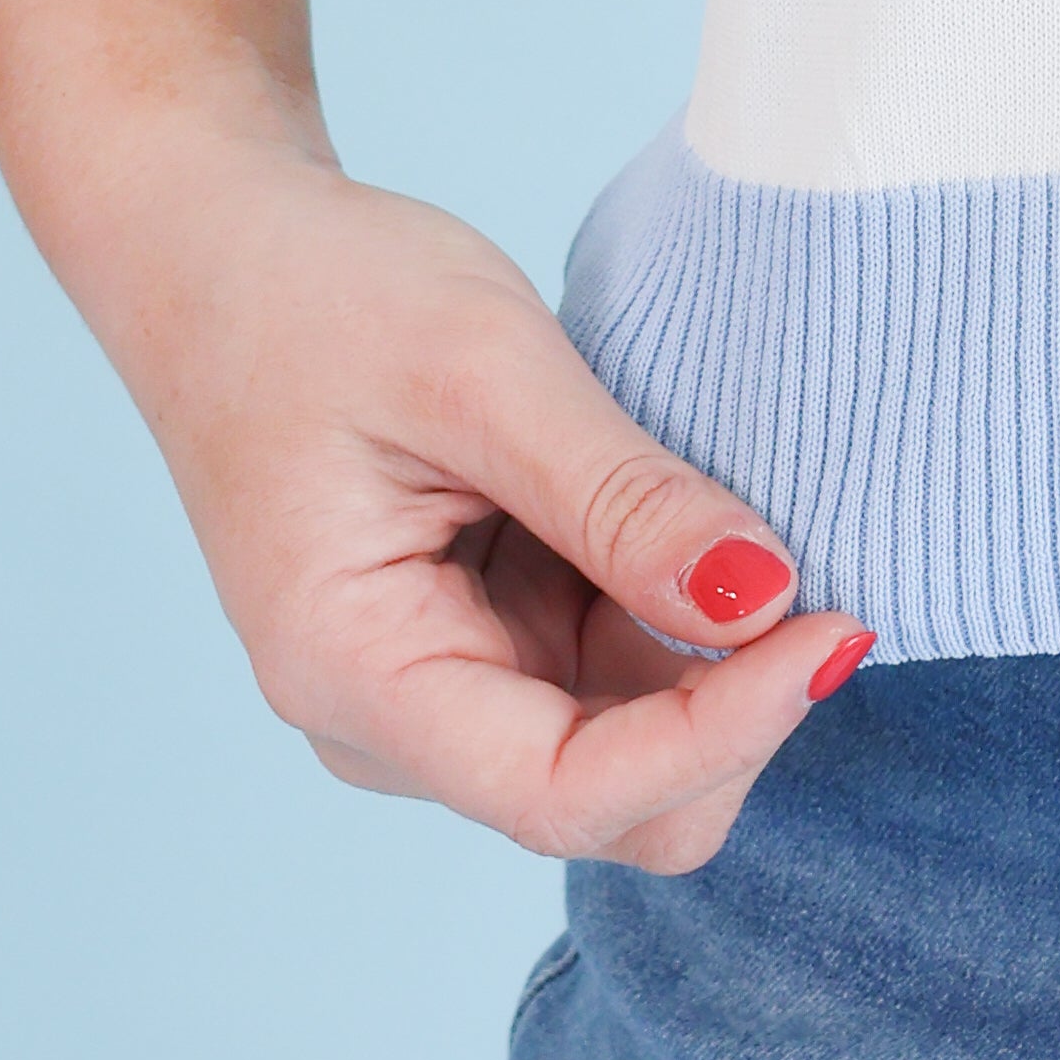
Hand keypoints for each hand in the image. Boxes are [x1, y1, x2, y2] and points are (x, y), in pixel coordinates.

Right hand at [53, 107, 863, 868]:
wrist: (223, 255)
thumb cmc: (318, 296)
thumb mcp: (480, 368)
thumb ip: (621, 494)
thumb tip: (765, 597)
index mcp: (356, 676)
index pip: (567, 791)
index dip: (722, 733)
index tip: (836, 625)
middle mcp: (395, 723)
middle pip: (616, 803)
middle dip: (733, 713)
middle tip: (822, 574)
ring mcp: (444, 691)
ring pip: (636, 749)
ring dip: (718, 665)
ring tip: (748, 520)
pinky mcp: (487, 645)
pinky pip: (619, 676)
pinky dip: (686, 620)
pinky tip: (704, 523)